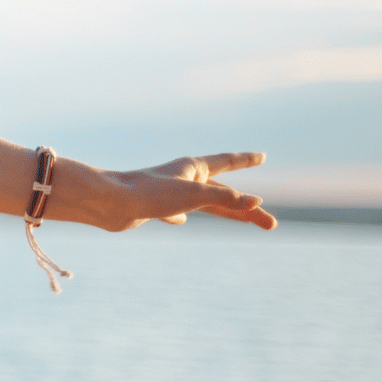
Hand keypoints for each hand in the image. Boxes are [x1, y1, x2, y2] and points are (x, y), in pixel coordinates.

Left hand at [92, 151, 275, 231]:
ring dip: (226, 212)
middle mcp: (182, 178)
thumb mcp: (193, 195)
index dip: (245, 159)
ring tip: (245, 220)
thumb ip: (225, 198)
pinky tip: (179, 221)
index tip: (262, 155)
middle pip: (223, 192)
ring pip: (204, 204)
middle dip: (247, 208)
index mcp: (192, 168)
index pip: (227, 162)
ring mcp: (168, 193)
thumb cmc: (150, 194)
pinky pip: (174, 212)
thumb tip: (256, 202)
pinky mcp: (152, 207)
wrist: (110, 203)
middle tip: (272, 226)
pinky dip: (181, 216)